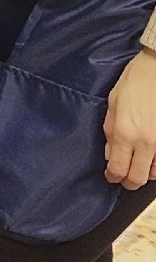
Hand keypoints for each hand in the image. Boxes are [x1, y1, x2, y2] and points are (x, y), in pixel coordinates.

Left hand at [104, 47, 155, 188]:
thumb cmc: (135, 80)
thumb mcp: (113, 103)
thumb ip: (110, 131)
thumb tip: (111, 153)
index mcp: (125, 133)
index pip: (118, 169)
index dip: (113, 177)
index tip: (111, 175)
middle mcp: (146, 142)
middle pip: (138, 178)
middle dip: (129, 181)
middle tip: (124, 175)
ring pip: (155, 174)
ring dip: (145, 172)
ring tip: (140, 164)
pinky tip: (152, 157)